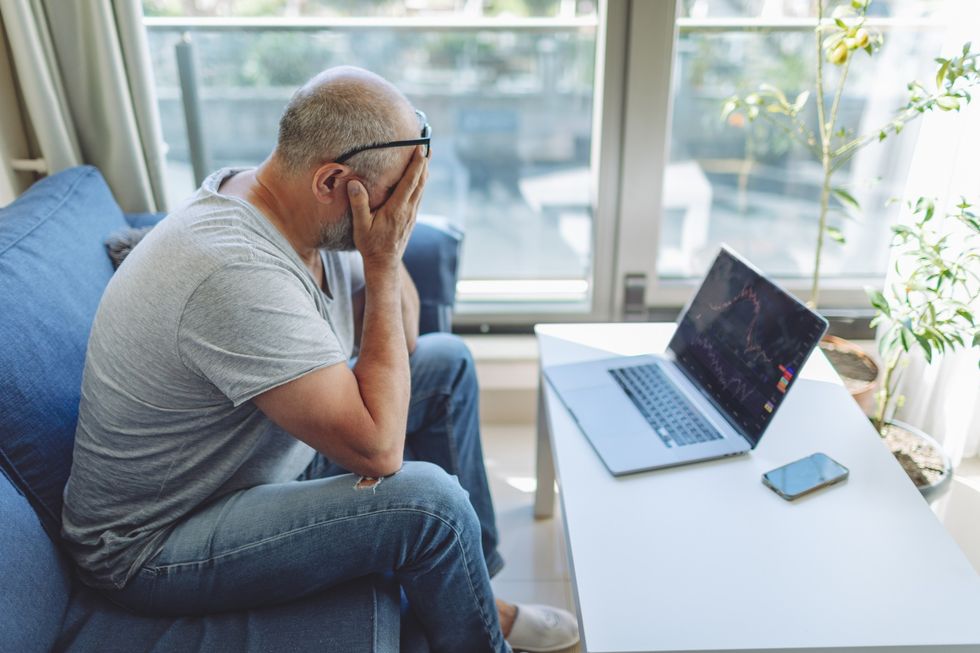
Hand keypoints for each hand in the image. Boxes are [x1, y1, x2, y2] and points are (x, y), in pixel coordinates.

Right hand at [347, 146, 427, 271]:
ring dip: (425, 171)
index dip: (416, 165)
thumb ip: (359, 204)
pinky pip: (419, 196)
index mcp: (397, 209)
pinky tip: (421, 178)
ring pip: (422, 189)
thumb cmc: (371, 245)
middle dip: (424, 163)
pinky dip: (421, 183)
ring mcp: (412, 214)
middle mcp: (408, 210)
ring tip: (427, 156)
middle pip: (420, 182)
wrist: (384, 263)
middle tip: (428, 145)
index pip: (410, 182)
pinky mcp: (411, 218)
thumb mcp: (361, 226)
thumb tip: (354, 183)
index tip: (420, 149)